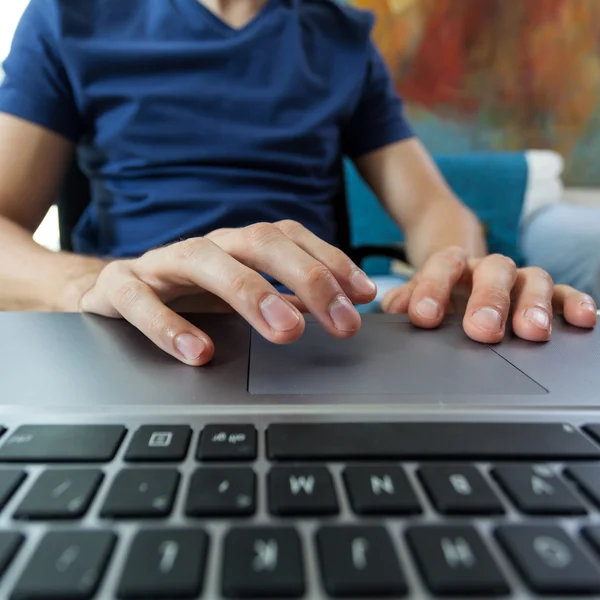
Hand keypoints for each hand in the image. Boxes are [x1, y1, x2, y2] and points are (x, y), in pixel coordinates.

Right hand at [79, 221, 376, 364]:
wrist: (111, 291)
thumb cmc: (186, 294)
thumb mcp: (240, 294)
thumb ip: (284, 298)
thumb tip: (339, 309)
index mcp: (236, 247)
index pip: (289, 238)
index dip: (330, 261)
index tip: (363, 295)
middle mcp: (205, 247)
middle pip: (258, 242)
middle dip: (306, 277)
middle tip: (341, 321)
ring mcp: (161, 263)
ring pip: (205, 260)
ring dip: (250, 292)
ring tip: (286, 329)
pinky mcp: (119, 286)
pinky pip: (140, 299)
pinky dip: (168, 323)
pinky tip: (198, 352)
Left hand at [381, 246, 596, 341]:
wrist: (462, 268)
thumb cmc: (440, 287)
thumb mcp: (418, 293)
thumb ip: (405, 299)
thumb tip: (394, 308)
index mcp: (453, 265)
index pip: (443, 265)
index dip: (432, 288)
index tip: (424, 316)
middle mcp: (488, 268)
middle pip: (493, 271)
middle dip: (488, 300)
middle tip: (482, 330)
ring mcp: (518, 279)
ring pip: (533, 279)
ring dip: (534, 304)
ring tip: (533, 331)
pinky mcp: (546, 294)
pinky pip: (564, 294)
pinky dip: (574, 304)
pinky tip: (583, 319)